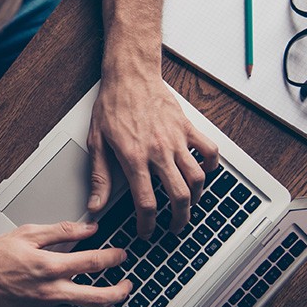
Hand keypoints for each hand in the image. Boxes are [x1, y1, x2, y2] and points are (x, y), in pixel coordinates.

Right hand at [0, 221, 131, 306]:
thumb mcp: (27, 233)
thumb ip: (61, 231)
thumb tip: (88, 228)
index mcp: (50, 266)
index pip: (94, 262)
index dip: (114, 257)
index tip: (122, 255)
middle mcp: (51, 291)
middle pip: (98, 297)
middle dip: (120, 291)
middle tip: (127, 285)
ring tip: (111, 305)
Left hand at [87, 75, 219, 237]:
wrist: (130, 75)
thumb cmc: (112, 105)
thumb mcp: (96, 142)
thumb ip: (99, 176)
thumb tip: (96, 204)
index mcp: (134, 158)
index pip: (146, 203)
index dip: (148, 224)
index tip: (146, 231)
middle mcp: (158, 152)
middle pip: (178, 196)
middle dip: (178, 219)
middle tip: (173, 226)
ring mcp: (176, 140)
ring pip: (197, 178)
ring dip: (196, 197)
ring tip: (189, 205)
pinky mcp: (187, 127)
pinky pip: (209, 150)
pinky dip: (211, 165)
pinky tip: (203, 171)